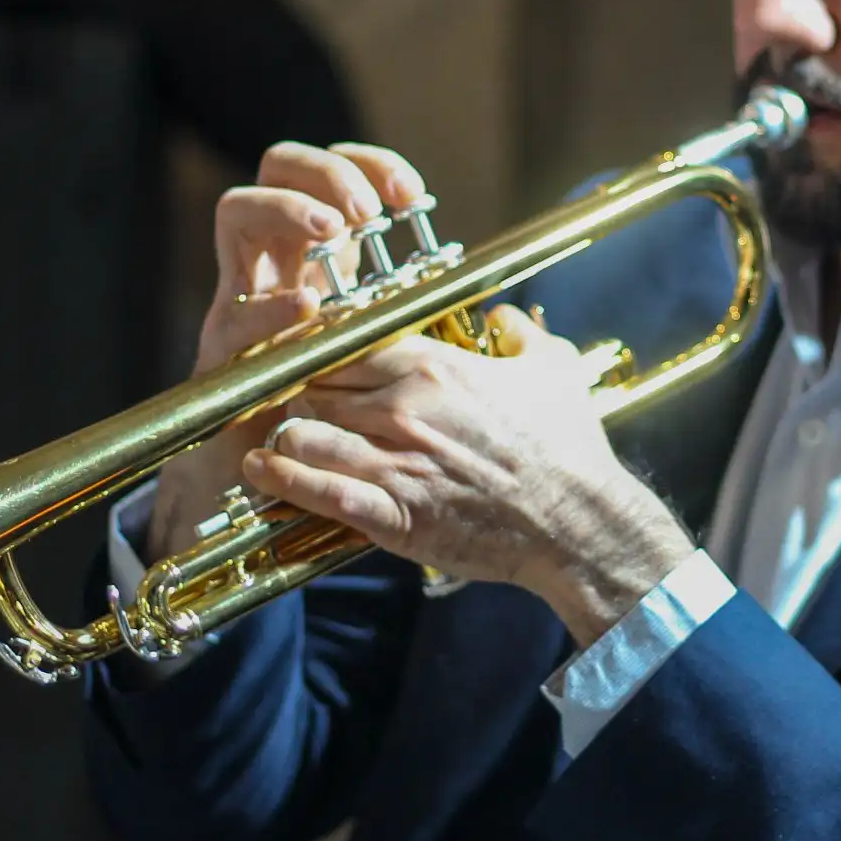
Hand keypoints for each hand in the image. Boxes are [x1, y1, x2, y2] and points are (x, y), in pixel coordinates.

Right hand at [147, 140, 428, 563]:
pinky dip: (265, 307)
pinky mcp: (222, 356)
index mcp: (325, 258)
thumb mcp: (403, 365)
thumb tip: (510, 323)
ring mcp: (242, 302)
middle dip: (325, 172)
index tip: (412, 197)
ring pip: (238, 214)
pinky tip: (304, 309)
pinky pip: (232, 314)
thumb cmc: (352, 431)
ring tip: (333, 229)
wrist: (274, 498)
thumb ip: (444, 336)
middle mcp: (278, 265)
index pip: (340, 174)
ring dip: (287, 211)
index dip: (374, 168)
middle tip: (367, 208)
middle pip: (279, 168)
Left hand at [241, 304, 696, 645]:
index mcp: (434, 365)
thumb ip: (521, 333)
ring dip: (284, 433)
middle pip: (312, 382)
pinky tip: (263, 473)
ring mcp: (394, 461)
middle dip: (293, 388)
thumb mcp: (554, 371)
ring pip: (302, 432)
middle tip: (277, 395)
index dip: (317, 344)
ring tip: (272, 435)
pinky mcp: (392, 514)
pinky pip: (318, 491)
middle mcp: (404, 407)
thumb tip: (504, 316)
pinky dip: (284, 480)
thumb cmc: (569, 447)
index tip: (301, 349)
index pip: (345, 339)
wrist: (578, 523)